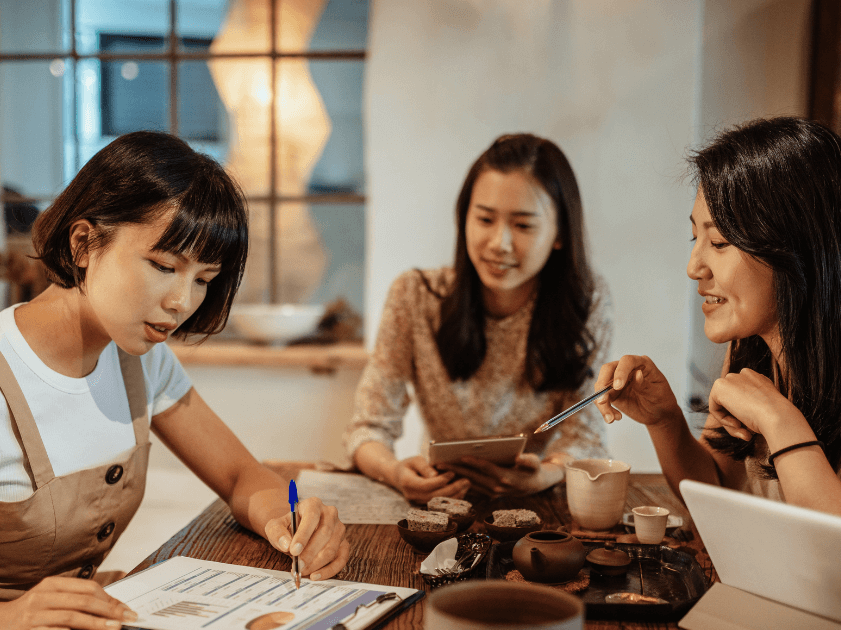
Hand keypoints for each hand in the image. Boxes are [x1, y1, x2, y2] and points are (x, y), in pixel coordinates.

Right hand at [0, 576, 136, 629]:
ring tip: (113, 628)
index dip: (110, 598)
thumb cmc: (30, 612)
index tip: (126, 609)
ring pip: (72, 617)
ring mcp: (34, 615)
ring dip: (96, 624)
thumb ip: (76, 600)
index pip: (88, 587)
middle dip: (109, 611)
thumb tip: (111, 609)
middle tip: (126, 619)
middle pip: (83, 601)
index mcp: (52, 584)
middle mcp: (42, 596)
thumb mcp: (51, 599)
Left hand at [267, 497, 349, 580]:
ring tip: (302, 571)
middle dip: (310, 553)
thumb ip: (277, 533)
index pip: (312, 517)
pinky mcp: (343, 544)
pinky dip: (329, 570)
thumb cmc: (287, 528)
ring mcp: (339, 529)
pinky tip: (315, 576)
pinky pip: (341, 559)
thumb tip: (287, 544)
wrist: (296, 532)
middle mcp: (330, 514)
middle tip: (298, 566)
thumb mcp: (275, 527)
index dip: (304, 534)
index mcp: (314, 504)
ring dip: (317, 563)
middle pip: (325, 533)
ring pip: (332, 548)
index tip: (294, 550)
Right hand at [390, 455, 470, 502]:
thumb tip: (435, 475)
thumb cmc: (408, 465)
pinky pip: (439, 504)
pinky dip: (451, 499)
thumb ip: (424, 467)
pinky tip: (461, 491)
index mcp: (407, 483)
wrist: (399, 477)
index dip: (440, 481)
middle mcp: (412, 496)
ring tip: (466, 485)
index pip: (426, 485)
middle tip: (466, 480)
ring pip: (439, 503)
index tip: (452, 473)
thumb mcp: (414, 460)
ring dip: (455, 495)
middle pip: (435, 496)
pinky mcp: (424, 506)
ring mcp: (418, 503)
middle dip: (452, 489)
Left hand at [439, 453, 561, 496]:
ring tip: (439, 468)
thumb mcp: (535, 463)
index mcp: (506, 477)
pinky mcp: (488, 493)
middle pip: (472, 476)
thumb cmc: (533, 470)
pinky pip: (471, 487)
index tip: (461, 456)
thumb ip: (528, 460)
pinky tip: (448, 474)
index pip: (486, 468)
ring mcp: (491, 492)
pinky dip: (459, 481)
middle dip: (455, 470)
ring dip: (454, 476)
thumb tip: (519, 458)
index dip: (474, 462)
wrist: (534, 485)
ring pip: (469, 483)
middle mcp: (496, 487)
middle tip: (439, 463)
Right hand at [594, 355, 681, 426]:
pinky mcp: (611, 393)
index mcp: (641, 364)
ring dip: (601, 402)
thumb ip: (645, 385)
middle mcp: (627, 369)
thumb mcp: (657, 393)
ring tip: (611, 418)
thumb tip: (636, 374)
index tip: (617, 386)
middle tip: (603, 400)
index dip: (620, 371)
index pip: (627, 361)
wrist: (658, 414)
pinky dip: (604, 409)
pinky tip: (613, 418)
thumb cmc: (662, 400)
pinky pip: (601, 398)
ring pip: (601, 385)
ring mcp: (617, 380)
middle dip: (602, 384)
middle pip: (608, 369)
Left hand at [707, 368, 803, 440]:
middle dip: (737, 420)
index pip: (742, 399)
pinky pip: (715, 409)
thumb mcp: (764, 410)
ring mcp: (731, 378)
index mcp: (756, 379)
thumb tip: (737, 420)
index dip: (745, 416)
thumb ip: (750, 408)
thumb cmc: (774, 418)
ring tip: (744, 432)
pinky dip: (723, 421)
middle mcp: (743, 375)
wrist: (777, 416)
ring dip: (732, 423)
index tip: (752, 429)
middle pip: (731, 402)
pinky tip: (737, 423)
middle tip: (747, 434)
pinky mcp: (719, 386)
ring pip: (723, 407)